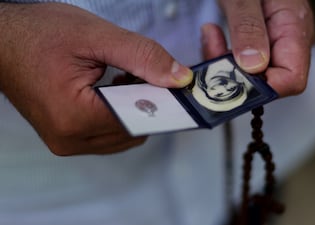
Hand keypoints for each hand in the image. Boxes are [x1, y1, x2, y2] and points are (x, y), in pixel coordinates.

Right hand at [0, 3, 192, 154]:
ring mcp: (67, 141)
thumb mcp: (95, 36)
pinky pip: (108, 133)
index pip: (138, 121)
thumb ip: (142, 57)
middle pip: (133, 132)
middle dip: (147, 104)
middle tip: (141, 72)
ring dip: (134, 109)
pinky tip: (115, 88)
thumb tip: (180, 79)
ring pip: (123, 135)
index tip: (172, 83)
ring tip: (123, 77)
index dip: (161, 101)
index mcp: (75, 118)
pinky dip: (120, 113)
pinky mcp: (67, 136)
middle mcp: (70, 139)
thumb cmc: (38, 33)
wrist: (0, 40)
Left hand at [211, 0, 314, 96]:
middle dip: (236, 74)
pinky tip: (212, 34)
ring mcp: (273, 43)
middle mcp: (287, 42)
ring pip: (250, 73)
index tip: (233, 78)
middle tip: (213, 50)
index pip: (291, 79)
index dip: (264, 87)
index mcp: (295, 30)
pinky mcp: (257, 43)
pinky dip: (222, 54)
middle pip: (268, 80)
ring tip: (210, 35)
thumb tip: (252, 66)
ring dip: (224, 62)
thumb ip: (249, 27)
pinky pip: (241, 61)